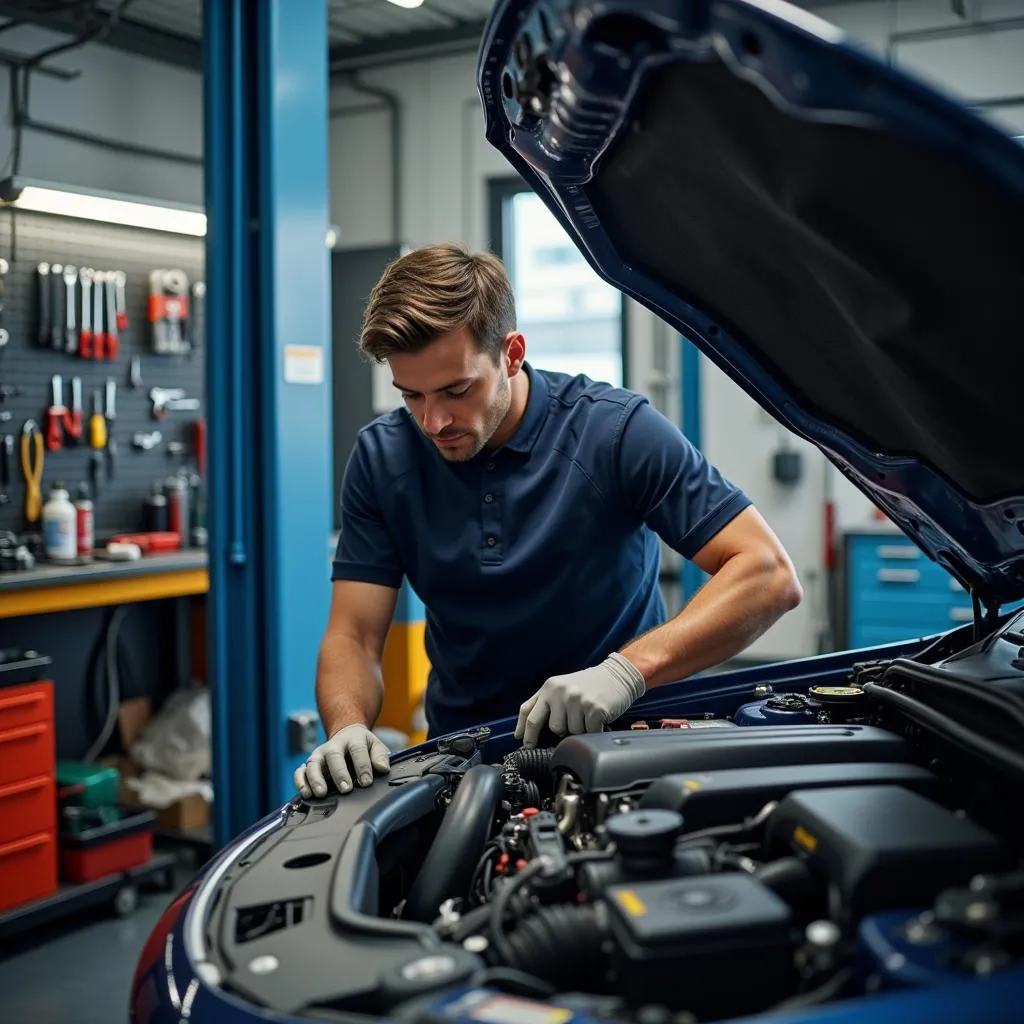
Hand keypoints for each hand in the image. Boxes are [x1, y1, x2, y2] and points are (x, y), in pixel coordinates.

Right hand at [294, 724, 390, 797]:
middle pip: (334, 756)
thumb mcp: (375, 746)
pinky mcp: (309, 764)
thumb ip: (380, 756)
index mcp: (353, 739)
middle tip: (346, 789)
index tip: (366, 781)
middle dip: (339, 773)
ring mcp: (319, 755)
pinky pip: (300, 772)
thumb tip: (382, 768)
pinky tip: (306, 793)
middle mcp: (333, 746)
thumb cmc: (362, 746)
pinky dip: (300, 782)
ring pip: (313, 764)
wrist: (347, 736)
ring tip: (321, 793)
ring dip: (316, 779)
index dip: (362, 766)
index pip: (357, 750)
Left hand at [515, 652, 645, 747]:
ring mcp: (577, 700)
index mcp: (549, 687)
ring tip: (587, 716)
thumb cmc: (590, 685)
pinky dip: (593, 731)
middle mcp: (560, 692)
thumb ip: (545, 704)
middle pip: (552, 727)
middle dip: (560, 732)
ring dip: (580, 730)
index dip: (526, 733)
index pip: (528, 713)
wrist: (618, 675)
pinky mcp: (594, 709)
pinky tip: (597, 719)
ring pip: (571, 732)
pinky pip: (588, 733)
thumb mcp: (562, 687)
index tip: (526, 745)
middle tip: (572, 724)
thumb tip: (525, 731)